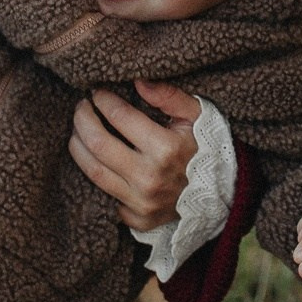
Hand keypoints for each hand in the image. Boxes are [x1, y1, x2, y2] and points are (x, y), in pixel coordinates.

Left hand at [69, 80, 199, 231]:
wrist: (223, 193)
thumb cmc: (207, 147)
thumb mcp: (198, 115)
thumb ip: (169, 96)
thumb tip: (138, 82)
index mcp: (166, 148)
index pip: (120, 117)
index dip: (103, 100)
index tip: (97, 92)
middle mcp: (150, 177)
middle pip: (98, 144)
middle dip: (82, 120)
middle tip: (80, 107)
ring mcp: (142, 202)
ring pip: (93, 172)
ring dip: (78, 147)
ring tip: (77, 130)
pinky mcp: (137, 219)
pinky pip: (104, 196)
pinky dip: (94, 175)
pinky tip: (93, 159)